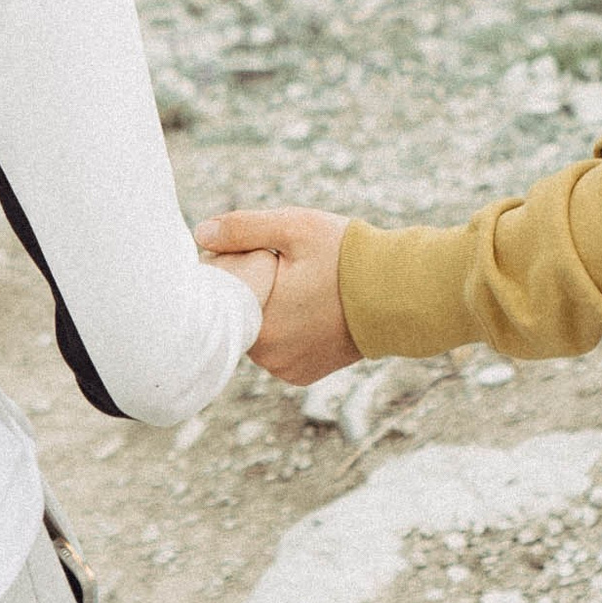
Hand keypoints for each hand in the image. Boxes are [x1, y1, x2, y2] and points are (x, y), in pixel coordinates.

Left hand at [195, 208, 357, 384]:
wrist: (401, 294)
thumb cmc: (348, 257)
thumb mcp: (294, 228)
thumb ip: (243, 229)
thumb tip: (200, 234)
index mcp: (260, 323)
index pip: (221, 295)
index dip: (229, 269)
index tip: (248, 253)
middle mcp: (269, 356)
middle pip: (239, 315)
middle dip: (250, 290)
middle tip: (277, 266)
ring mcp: (287, 369)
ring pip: (258, 332)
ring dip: (267, 311)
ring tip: (296, 286)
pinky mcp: (304, 374)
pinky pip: (278, 349)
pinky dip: (284, 330)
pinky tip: (304, 308)